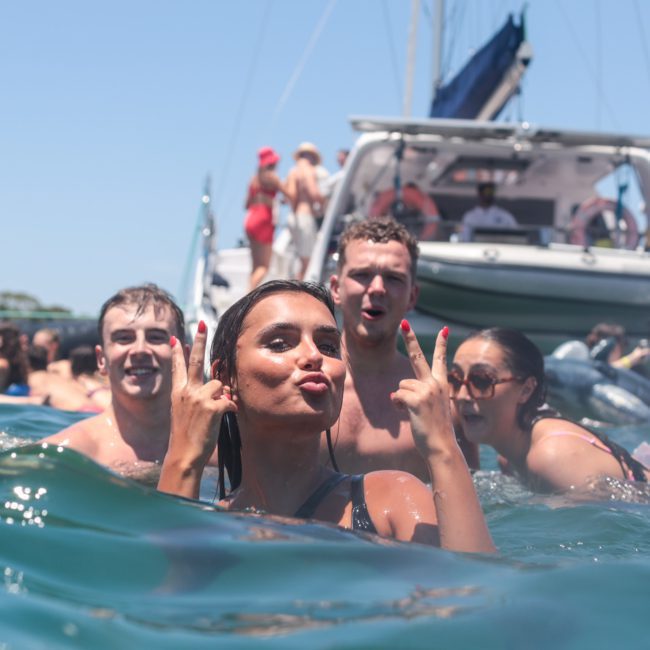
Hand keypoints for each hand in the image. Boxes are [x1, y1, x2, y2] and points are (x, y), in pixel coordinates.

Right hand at [167, 322, 236, 471]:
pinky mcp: (212, 407)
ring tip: (215, 413)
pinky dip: (230, 408)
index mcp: (177, 394)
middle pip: (196, 361)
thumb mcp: (183, 414)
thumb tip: (216, 387)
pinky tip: (224, 417)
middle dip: (199, 340)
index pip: (177, 368)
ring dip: (222, 396)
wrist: (184, 455)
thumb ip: (195, 398)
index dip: (177, 353)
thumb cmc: (185, 438)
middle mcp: (186, 392)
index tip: (175, 339)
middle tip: (203, 323)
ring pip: (219, 385)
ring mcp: (199, 398)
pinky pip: (229, 401)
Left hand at [391, 321, 455, 460]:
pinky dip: (399, 405)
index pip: (440, 360)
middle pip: (417, 356)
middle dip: (410, 338)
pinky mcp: (417, 399)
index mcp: (441, 384)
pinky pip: (398, 395)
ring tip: (415, 412)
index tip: (444, 329)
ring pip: (401, 385)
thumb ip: (417, 396)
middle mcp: (435, 383)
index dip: (441, 344)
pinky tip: (409, 414)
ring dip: (402, 398)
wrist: (442, 446)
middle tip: (404, 322)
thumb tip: (394, 393)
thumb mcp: (431, 408)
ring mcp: (427, 390)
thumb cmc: (435, 431)